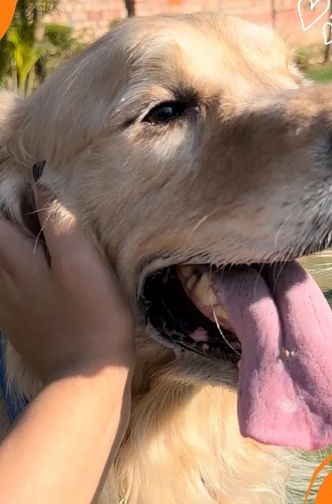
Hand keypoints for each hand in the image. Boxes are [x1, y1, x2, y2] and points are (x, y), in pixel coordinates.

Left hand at [0, 183, 134, 383]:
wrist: (87, 377)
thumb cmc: (92, 313)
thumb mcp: (81, 259)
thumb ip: (57, 220)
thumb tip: (40, 186)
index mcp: (14, 261)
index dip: (8, 199)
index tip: (31, 191)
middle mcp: (2, 282)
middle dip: (11, 221)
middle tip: (41, 211)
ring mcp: (8, 307)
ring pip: (1, 266)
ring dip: (15, 245)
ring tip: (43, 240)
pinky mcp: (19, 325)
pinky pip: (9, 288)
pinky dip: (20, 271)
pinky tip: (43, 275)